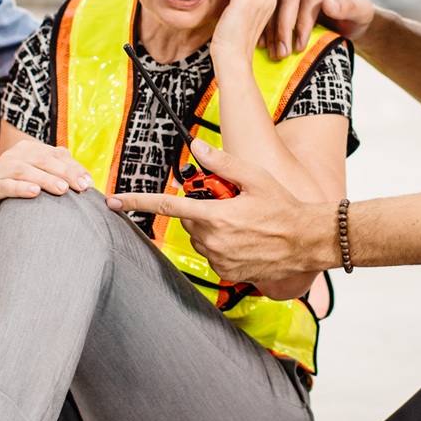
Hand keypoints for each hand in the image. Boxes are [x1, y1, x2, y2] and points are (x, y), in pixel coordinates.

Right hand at [0, 139, 93, 223]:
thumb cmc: (23, 198)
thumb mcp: (42, 184)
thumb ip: (61, 177)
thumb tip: (88, 180)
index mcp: (27, 150)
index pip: (54, 154)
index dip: (73, 167)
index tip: (88, 183)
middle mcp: (11, 157)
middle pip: (40, 159)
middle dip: (63, 172)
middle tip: (79, 186)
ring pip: (22, 170)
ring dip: (44, 178)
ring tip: (61, 189)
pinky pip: (4, 185)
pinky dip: (20, 188)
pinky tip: (34, 192)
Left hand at [107, 139, 333, 281]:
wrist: (306, 242)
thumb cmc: (284, 208)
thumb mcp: (255, 177)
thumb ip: (222, 163)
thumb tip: (198, 147)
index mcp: (216, 216)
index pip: (168, 206)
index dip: (137, 201)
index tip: (114, 201)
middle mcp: (214, 240)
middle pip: (188, 220)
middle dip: (200, 210)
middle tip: (229, 203)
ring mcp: (219, 260)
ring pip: (199, 238)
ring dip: (211, 228)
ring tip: (242, 223)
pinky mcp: (227, 273)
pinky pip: (212, 255)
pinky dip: (221, 245)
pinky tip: (244, 240)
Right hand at [267, 0, 375, 58]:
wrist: (347, 20)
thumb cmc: (357, 16)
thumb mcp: (362, 14)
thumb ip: (349, 7)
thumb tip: (327, 4)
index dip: (303, 21)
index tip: (300, 46)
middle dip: (284, 28)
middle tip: (283, 54)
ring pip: (276, 2)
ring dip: (273, 30)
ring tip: (275, 54)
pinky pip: (269, 7)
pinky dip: (266, 27)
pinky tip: (263, 45)